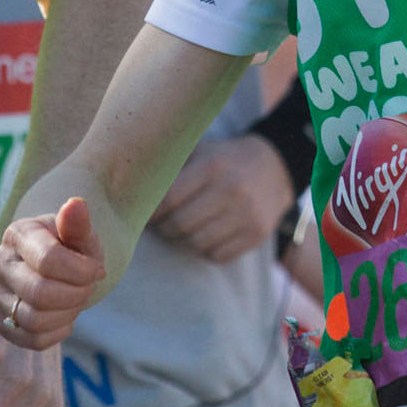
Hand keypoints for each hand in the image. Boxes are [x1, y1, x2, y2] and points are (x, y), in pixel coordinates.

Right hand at [0, 196, 106, 351]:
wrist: (58, 267)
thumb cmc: (73, 247)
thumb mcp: (82, 234)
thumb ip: (79, 223)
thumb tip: (76, 204)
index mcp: (17, 234)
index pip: (49, 260)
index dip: (83, 271)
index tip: (97, 270)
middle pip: (40, 294)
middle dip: (76, 294)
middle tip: (87, 287)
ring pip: (35, 320)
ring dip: (68, 313)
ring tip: (75, 298)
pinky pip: (33, 340)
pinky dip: (58, 331)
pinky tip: (64, 315)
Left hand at [148, 134, 294, 261]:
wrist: (276, 167)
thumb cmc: (224, 160)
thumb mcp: (201, 151)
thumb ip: (171, 167)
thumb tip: (130, 188)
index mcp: (213, 167)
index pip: (169, 199)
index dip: (151, 212)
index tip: (145, 215)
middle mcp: (232, 191)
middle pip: (181, 225)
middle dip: (165, 229)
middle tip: (161, 224)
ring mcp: (247, 215)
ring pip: (197, 243)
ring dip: (183, 240)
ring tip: (181, 230)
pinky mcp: (256, 234)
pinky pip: (217, 255)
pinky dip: (205, 250)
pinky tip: (205, 235)